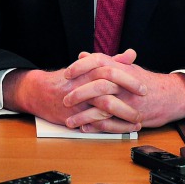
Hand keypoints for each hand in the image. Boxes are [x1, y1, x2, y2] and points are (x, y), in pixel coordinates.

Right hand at [3, 50, 142, 133]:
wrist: (40, 91)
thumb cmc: (68, 79)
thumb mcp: (88, 66)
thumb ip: (111, 61)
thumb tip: (130, 54)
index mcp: (87, 70)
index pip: (110, 71)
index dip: (128, 79)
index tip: (143, 87)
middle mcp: (83, 84)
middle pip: (109, 88)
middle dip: (128, 98)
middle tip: (144, 104)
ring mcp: (78, 101)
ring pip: (104, 107)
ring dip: (123, 115)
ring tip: (138, 120)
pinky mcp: (75, 116)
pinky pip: (96, 122)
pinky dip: (112, 127)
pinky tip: (124, 129)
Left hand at [61, 52, 184, 130]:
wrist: (168, 96)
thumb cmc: (143, 81)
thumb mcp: (124, 67)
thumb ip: (103, 61)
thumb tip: (82, 55)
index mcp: (121, 68)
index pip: (98, 61)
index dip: (81, 67)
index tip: (67, 74)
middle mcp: (124, 83)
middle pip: (98, 85)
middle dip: (79, 93)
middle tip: (64, 99)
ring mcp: (128, 100)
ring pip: (103, 107)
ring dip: (84, 115)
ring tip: (69, 120)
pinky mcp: (131, 116)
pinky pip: (112, 123)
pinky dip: (96, 126)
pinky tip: (84, 127)